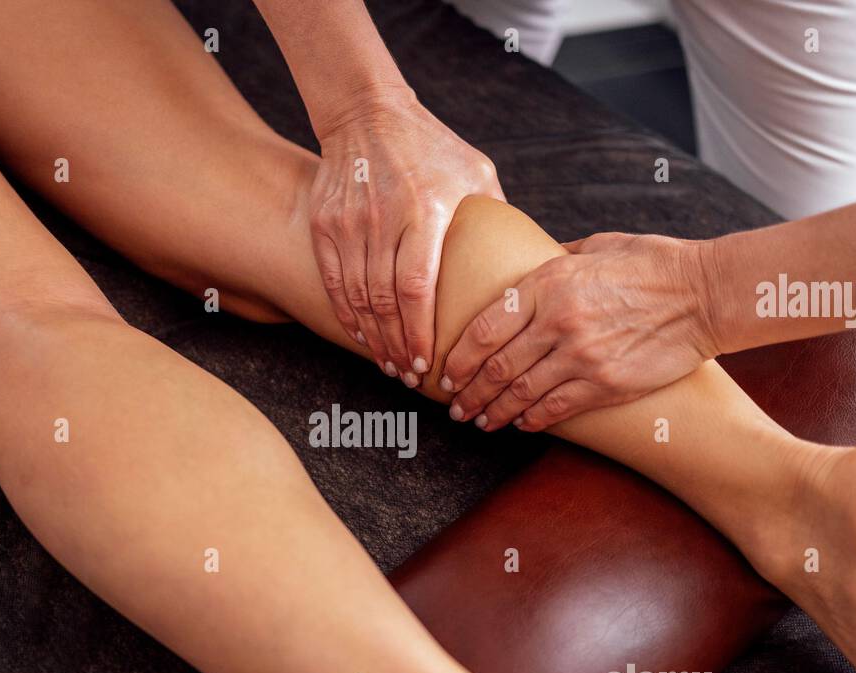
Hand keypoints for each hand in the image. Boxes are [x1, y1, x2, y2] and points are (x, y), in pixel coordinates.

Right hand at [310, 85, 503, 385]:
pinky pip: (333, 281)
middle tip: (409, 376)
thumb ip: (497, 217)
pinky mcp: (326, 225)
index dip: (419, 331)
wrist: (367, 114)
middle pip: (385, 302)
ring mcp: (349, 224)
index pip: (417, 287)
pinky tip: (362, 336)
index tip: (425, 362)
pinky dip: (346, 314)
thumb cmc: (432, 147)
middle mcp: (384, 220)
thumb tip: (529, 262)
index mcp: (426, 211)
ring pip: (357, 297)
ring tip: (388, 364)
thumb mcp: (476, 172)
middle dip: (396, 345)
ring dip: (372, 337)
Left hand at [440, 232, 720, 430]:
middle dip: (469, 393)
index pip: (484, 329)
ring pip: (520, 394)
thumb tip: (528, 260)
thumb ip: (556, 260)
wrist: (703, 293)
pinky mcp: (605, 383)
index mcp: (548, 284)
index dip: (458, 358)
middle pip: (495, 367)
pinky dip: (532, 420)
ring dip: (493, 413)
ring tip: (480, 422)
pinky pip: (556, 408)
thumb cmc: (651, 264)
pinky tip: (520, 425)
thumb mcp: (595, 248)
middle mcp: (557, 321)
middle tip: (456, 408)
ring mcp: (581, 356)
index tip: (446, 374)